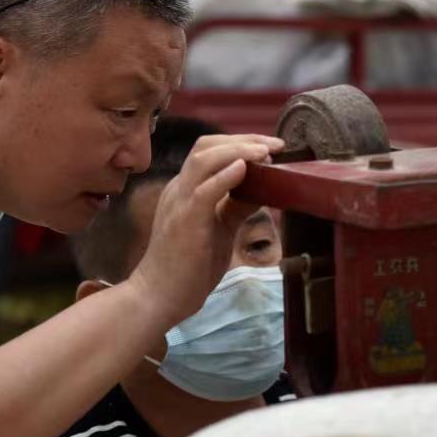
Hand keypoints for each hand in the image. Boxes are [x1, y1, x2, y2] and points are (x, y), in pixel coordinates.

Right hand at [123, 134, 282, 327]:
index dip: (240, 142)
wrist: (160, 297)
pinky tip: (245, 168)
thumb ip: (236, 206)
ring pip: (203, 160)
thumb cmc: (190, 266)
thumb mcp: (220, 228)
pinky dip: (225, 176)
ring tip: (265, 151)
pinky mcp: (185, 221)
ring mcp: (179, 202)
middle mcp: (179, 189)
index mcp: (185, 189)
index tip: (270, 146)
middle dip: (244, 139)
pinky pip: (204, 190)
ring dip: (238, 150)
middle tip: (276, 143)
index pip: (209, 150)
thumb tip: (263, 187)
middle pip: (206, 146)